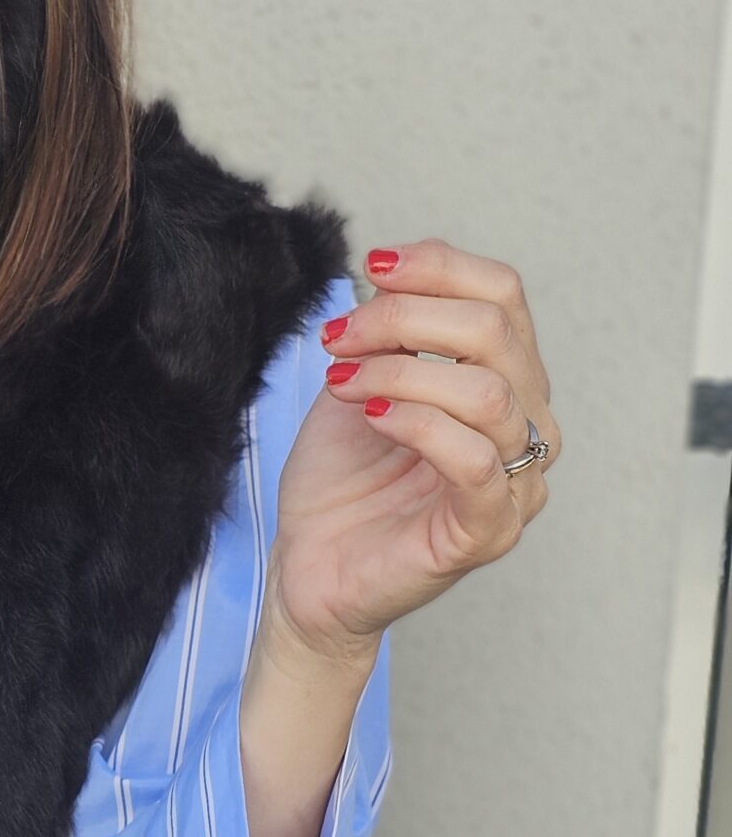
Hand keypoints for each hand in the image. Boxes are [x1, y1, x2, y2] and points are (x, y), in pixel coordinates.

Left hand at [268, 237, 559, 657]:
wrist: (310, 570)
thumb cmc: (340, 483)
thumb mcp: (360, 383)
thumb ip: (389, 332)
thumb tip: (391, 272)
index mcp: (506, 383)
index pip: (503, 296)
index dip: (440, 266)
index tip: (373, 266)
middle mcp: (527, 428)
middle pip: (497, 332)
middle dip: (405, 318)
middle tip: (340, 337)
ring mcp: (515, 483)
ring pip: (487, 392)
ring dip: (400, 373)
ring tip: (344, 384)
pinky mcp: (487, 531)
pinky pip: (473, 460)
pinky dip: (416, 424)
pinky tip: (370, 419)